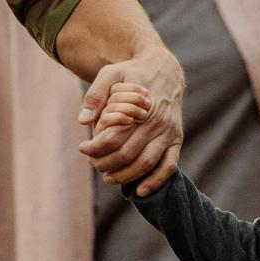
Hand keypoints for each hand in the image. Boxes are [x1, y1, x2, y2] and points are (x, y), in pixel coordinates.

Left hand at [78, 51, 184, 194]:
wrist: (165, 69)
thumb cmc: (133, 73)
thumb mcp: (111, 73)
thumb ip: (95, 95)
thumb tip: (82, 121)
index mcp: (138, 107)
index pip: (113, 137)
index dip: (95, 148)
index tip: (83, 149)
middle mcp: (155, 122)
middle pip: (127, 154)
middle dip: (106, 164)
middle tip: (93, 164)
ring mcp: (168, 132)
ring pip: (146, 163)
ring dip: (126, 176)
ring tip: (108, 178)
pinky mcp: (177, 139)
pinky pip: (169, 165)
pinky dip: (156, 181)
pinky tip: (141, 191)